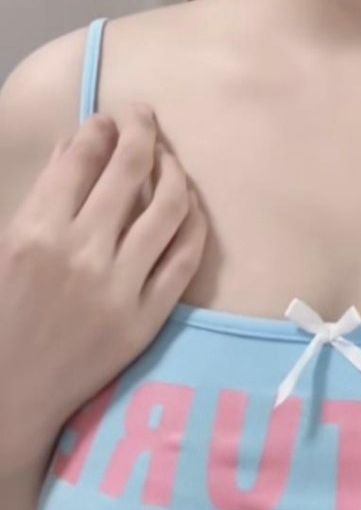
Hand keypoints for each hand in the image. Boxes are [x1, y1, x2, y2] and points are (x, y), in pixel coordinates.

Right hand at [0, 104, 207, 470]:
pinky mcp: (148, 318)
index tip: (110, 118)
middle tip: (144, 117)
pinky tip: (188, 206)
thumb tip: (81, 139)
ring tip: (169, 159)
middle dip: (142, 129)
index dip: (102, 126)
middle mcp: (81, 254)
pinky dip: (193, 222)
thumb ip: (46, 191)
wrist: (16, 392)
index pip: (84, 156)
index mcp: (37, 232)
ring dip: (175, 170)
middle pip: (130, 168)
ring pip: (169, 206)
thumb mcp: (10, 243)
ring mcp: (120, 287)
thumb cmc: (9, 309)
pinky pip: (187, 257)